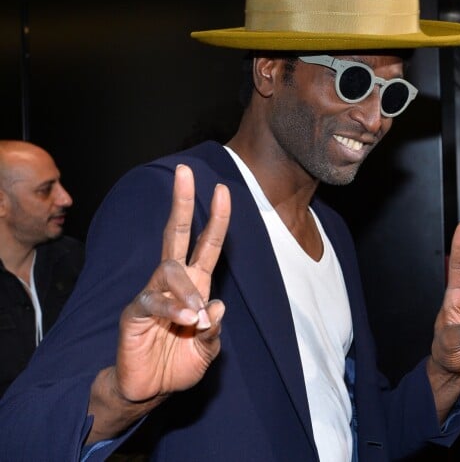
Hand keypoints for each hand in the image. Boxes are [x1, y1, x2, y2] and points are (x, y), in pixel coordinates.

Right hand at [115, 164, 230, 400]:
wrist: (150, 390)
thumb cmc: (180, 364)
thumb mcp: (208, 350)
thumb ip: (215, 331)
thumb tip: (217, 304)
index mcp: (196, 283)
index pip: (206, 243)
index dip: (216, 218)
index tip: (223, 189)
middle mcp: (174, 282)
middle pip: (176, 233)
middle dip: (183, 202)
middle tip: (185, 171)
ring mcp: (152, 293)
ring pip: (169, 269)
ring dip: (188, 291)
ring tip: (198, 318)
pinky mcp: (134, 311)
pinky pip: (152, 300)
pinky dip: (172, 310)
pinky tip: (185, 322)